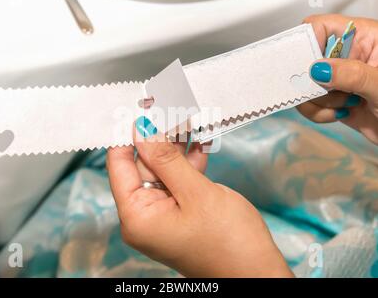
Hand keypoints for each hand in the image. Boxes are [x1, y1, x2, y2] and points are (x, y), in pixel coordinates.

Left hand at [106, 117, 292, 277]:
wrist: (258, 272)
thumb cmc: (229, 242)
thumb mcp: (196, 193)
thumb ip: (166, 159)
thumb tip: (142, 130)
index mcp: (137, 216)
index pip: (119, 165)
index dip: (128, 134)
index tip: (139, 108)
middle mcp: (145, 216)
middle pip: (144, 165)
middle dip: (159, 136)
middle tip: (170, 107)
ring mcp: (164, 213)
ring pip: (164, 170)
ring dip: (177, 146)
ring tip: (186, 117)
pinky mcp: (182, 212)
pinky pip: (180, 181)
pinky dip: (189, 163)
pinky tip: (198, 141)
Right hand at [297, 14, 377, 149]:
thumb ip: (352, 74)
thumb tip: (317, 68)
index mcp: (364, 37)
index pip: (322, 26)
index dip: (308, 42)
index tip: (306, 66)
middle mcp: (348, 55)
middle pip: (308, 57)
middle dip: (311, 78)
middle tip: (324, 89)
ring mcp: (339, 78)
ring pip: (306, 84)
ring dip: (319, 99)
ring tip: (345, 104)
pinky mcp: (333, 98)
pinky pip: (310, 103)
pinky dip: (319, 112)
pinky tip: (340, 114)